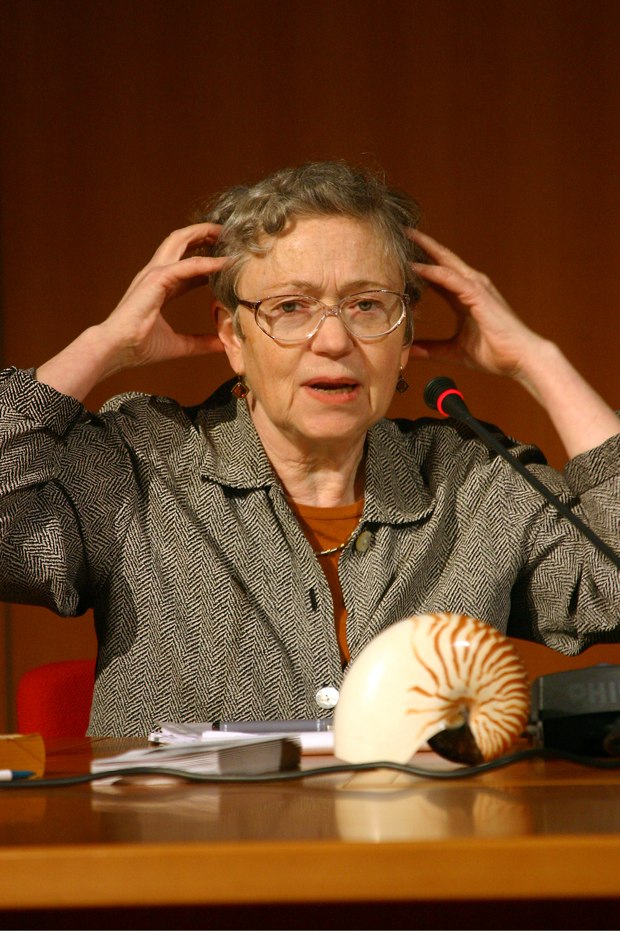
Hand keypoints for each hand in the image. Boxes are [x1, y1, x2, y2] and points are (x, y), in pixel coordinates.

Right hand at [97, 222, 229, 371]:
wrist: (116, 350)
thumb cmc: (138, 346)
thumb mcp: (179, 345)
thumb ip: (201, 343)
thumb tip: (223, 344)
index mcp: (160, 287)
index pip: (186, 264)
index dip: (207, 258)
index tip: (227, 257)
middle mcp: (156, 274)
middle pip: (180, 242)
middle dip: (203, 233)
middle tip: (227, 233)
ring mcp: (154, 274)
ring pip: (179, 240)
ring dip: (202, 233)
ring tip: (223, 232)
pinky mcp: (155, 280)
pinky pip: (186, 265)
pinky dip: (206, 262)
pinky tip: (223, 263)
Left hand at [408, 230, 543, 380]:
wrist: (521, 358)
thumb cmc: (496, 353)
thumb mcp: (455, 351)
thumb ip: (432, 349)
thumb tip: (410, 352)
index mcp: (465, 296)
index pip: (439, 273)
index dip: (420, 263)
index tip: (399, 256)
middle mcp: (471, 286)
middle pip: (442, 259)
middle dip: (422, 245)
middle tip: (401, 232)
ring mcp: (476, 287)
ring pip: (445, 262)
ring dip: (425, 250)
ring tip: (405, 238)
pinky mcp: (478, 294)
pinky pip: (450, 278)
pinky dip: (432, 271)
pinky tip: (415, 267)